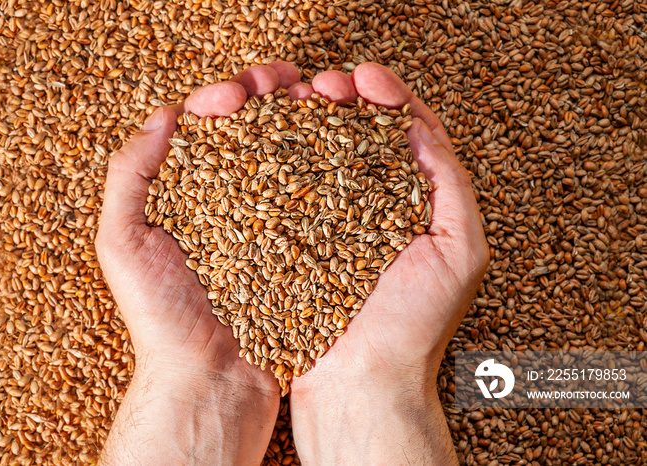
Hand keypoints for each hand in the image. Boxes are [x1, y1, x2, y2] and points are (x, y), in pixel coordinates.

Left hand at [96, 62, 301, 464]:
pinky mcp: (302, 246)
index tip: (238, 92)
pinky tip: (343, 147)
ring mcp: (271, 222)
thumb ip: (129, 175)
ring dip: (306, 122)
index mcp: (188, 193)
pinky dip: (331, 167)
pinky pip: (318, 198)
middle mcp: (231, 201)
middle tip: (290, 80)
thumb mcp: (121, 243)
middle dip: (271, 98)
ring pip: (290, 157)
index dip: (224, 98)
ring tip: (323, 100)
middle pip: (254, 133)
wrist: (210, 380)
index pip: (206, 129)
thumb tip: (164, 115)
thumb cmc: (161, 317)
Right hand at [289, 63, 488, 464]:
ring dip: (307, 120)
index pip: (405, 132)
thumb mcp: (461, 250)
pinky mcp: (296, 239)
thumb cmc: (416, 324)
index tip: (365, 77)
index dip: (388, 96)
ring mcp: (332, 220)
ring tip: (290, 98)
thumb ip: (450, 184)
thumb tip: (419, 128)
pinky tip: (266, 139)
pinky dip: (278, 159)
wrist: (362, 382)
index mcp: (416, 201)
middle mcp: (373, 205)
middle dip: (341, 99)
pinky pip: (287, 190)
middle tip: (323, 83)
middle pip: (358, 134)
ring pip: (319, 155)